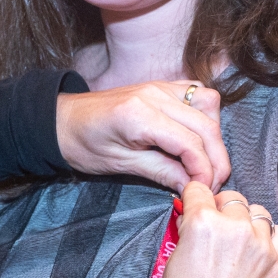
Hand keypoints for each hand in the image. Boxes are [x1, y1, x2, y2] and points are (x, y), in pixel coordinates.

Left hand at [56, 82, 230, 190]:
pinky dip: (205, 116)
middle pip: (206, 125)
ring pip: (208, 105)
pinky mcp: (161, 86)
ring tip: (206, 162)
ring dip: (214, 135)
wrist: (61, 120)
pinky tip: (198, 138)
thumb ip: (161, 172)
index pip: (190, 143)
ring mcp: (160, 86)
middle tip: (211, 184)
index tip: (204, 190)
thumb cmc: (82, 143)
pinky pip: (196, 93)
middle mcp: (155, 94)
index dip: (204, 170)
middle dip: (216, 158)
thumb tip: (193, 186)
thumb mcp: (119, 164)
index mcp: (139, 115)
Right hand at [156, 182, 277, 277]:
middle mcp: (234, 228)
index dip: (194, 199)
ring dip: (246, 220)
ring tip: (237, 238)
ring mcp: (260, 245)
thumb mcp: (173, 259)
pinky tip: (256, 247)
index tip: (194, 205)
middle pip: (232, 198)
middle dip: (221, 208)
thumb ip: (189, 232)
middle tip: (215, 225)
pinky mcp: (276, 263)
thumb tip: (194, 220)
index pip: (199, 190)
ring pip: (258, 213)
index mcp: (202, 223)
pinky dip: (267, 235)